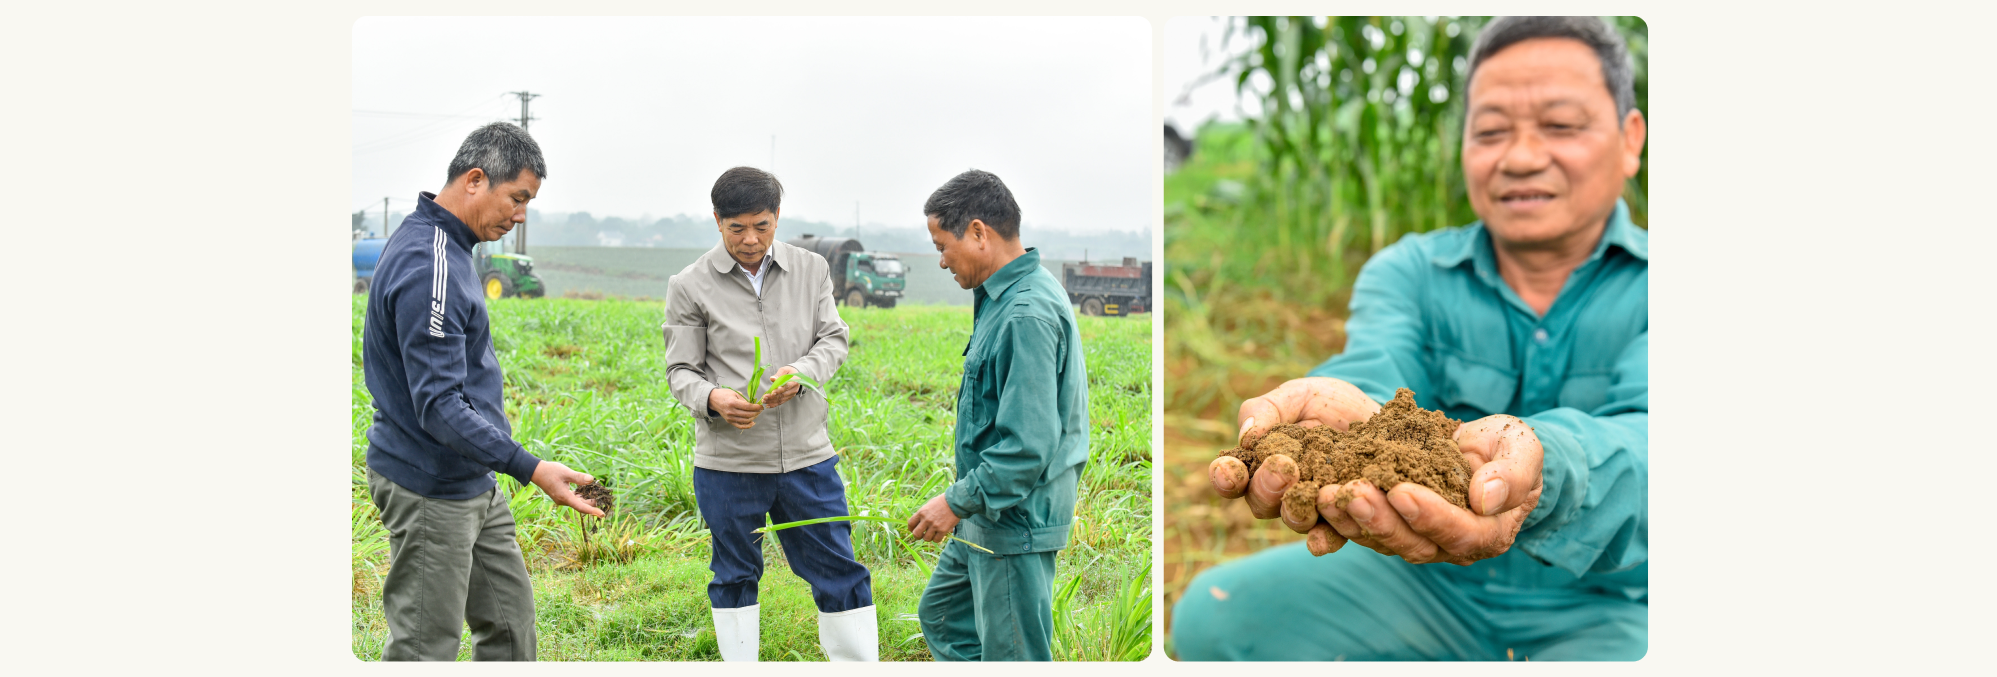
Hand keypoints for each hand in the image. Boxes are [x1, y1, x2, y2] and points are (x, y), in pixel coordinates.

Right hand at [530, 461, 604, 516]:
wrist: (536, 471)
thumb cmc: (550, 471)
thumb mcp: (566, 472)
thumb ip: (579, 477)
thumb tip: (592, 480)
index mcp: (564, 497)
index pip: (581, 507)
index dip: (592, 511)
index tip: (602, 514)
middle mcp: (563, 500)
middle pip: (580, 505)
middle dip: (592, 504)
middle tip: (604, 499)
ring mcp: (561, 499)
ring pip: (577, 502)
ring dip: (587, 499)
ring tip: (598, 495)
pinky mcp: (561, 495)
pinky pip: (573, 498)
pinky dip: (581, 496)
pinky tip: (587, 491)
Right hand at [709, 387, 765, 428]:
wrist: (713, 400)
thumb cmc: (724, 395)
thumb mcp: (735, 393)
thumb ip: (744, 399)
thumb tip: (753, 404)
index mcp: (733, 403)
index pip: (748, 407)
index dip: (756, 407)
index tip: (761, 406)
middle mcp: (731, 411)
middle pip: (748, 414)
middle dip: (756, 412)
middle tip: (760, 410)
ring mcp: (730, 417)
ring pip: (746, 420)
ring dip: (753, 418)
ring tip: (757, 414)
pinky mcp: (729, 421)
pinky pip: (740, 426)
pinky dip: (747, 425)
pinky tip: (752, 423)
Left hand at [760, 366, 804, 407]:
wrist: (795, 376)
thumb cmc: (789, 372)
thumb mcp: (785, 370)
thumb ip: (779, 374)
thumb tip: (772, 378)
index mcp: (795, 381)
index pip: (787, 387)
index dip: (779, 390)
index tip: (772, 392)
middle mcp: (794, 389)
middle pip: (783, 394)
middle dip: (773, 397)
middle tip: (765, 397)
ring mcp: (791, 394)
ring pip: (781, 399)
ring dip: (772, 401)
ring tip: (764, 401)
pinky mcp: (788, 397)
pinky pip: (781, 402)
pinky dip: (774, 404)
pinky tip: (768, 405)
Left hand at [905, 493, 961, 542]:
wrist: (954, 502)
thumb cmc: (942, 501)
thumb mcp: (929, 504)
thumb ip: (923, 513)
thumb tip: (919, 522)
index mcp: (921, 512)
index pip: (910, 523)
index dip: (911, 528)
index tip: (913, 529)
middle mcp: (926, 520)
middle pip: (916, 534)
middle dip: (917, 536)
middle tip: (921, 535)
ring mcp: (934, 526)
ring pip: (926, 538)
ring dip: (928, 537)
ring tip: (932, 534)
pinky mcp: (942, 530)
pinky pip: (936, 540)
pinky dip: (936, 539)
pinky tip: (939, 535)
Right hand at [1206, 378, 1380, 553]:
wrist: (1371, 414)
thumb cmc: (1324, 402)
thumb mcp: (1294, 395)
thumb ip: (1265, 410)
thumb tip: (1247, 436)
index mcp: (1258, 462)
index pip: (1232, 476)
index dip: (1225, 477)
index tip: (1229, 470)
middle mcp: (1279, 491)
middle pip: (1261, 502)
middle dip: (1267, 487)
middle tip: (1283, 467)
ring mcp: (1310, 507)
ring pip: (1294, 520)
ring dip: (1296, 510)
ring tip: (1307, 493)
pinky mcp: (1342, 516)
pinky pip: (1330, 536)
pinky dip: (1325, 539)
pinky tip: (1323, 540)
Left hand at [1316, 415, 1543, 564]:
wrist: (1486, 449)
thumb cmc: (1508, 448)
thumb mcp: (1522, 449)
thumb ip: (1512, 473)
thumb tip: (1484, 499)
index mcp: (1488, 533)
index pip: (1459, 533)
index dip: (1430, 515)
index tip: (1401, 491)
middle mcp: (1451, 546)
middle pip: (1414, 544)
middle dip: (1381, 519)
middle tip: (1352, 492)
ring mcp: (1420, 540)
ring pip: (1383, 541)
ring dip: (1352, 520)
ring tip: (1328, 495)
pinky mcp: (1393, 527)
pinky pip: (1366, 529)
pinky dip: (1342, 515)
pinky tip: (1321, 494)